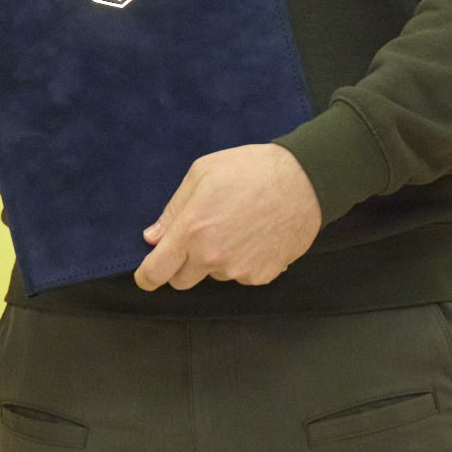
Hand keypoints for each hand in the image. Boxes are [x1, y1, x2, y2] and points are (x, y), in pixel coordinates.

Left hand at [134, 144, 320, 290]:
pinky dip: (241, 261)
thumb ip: (173, 210)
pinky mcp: (262, 275)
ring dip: (214, 260)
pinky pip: (240, 275)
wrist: (305, 181)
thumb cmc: (251, 170)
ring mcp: (239, 270)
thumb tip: (152, 238)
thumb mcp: (202, 174)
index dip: (146, 277)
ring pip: (213, 276)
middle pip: (182, 281)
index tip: (146, 275)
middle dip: (181, 265)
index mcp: (192, 232)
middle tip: (197, 238)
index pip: (156, 272)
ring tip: (234, 227)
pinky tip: (253, 236)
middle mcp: (213, 258)